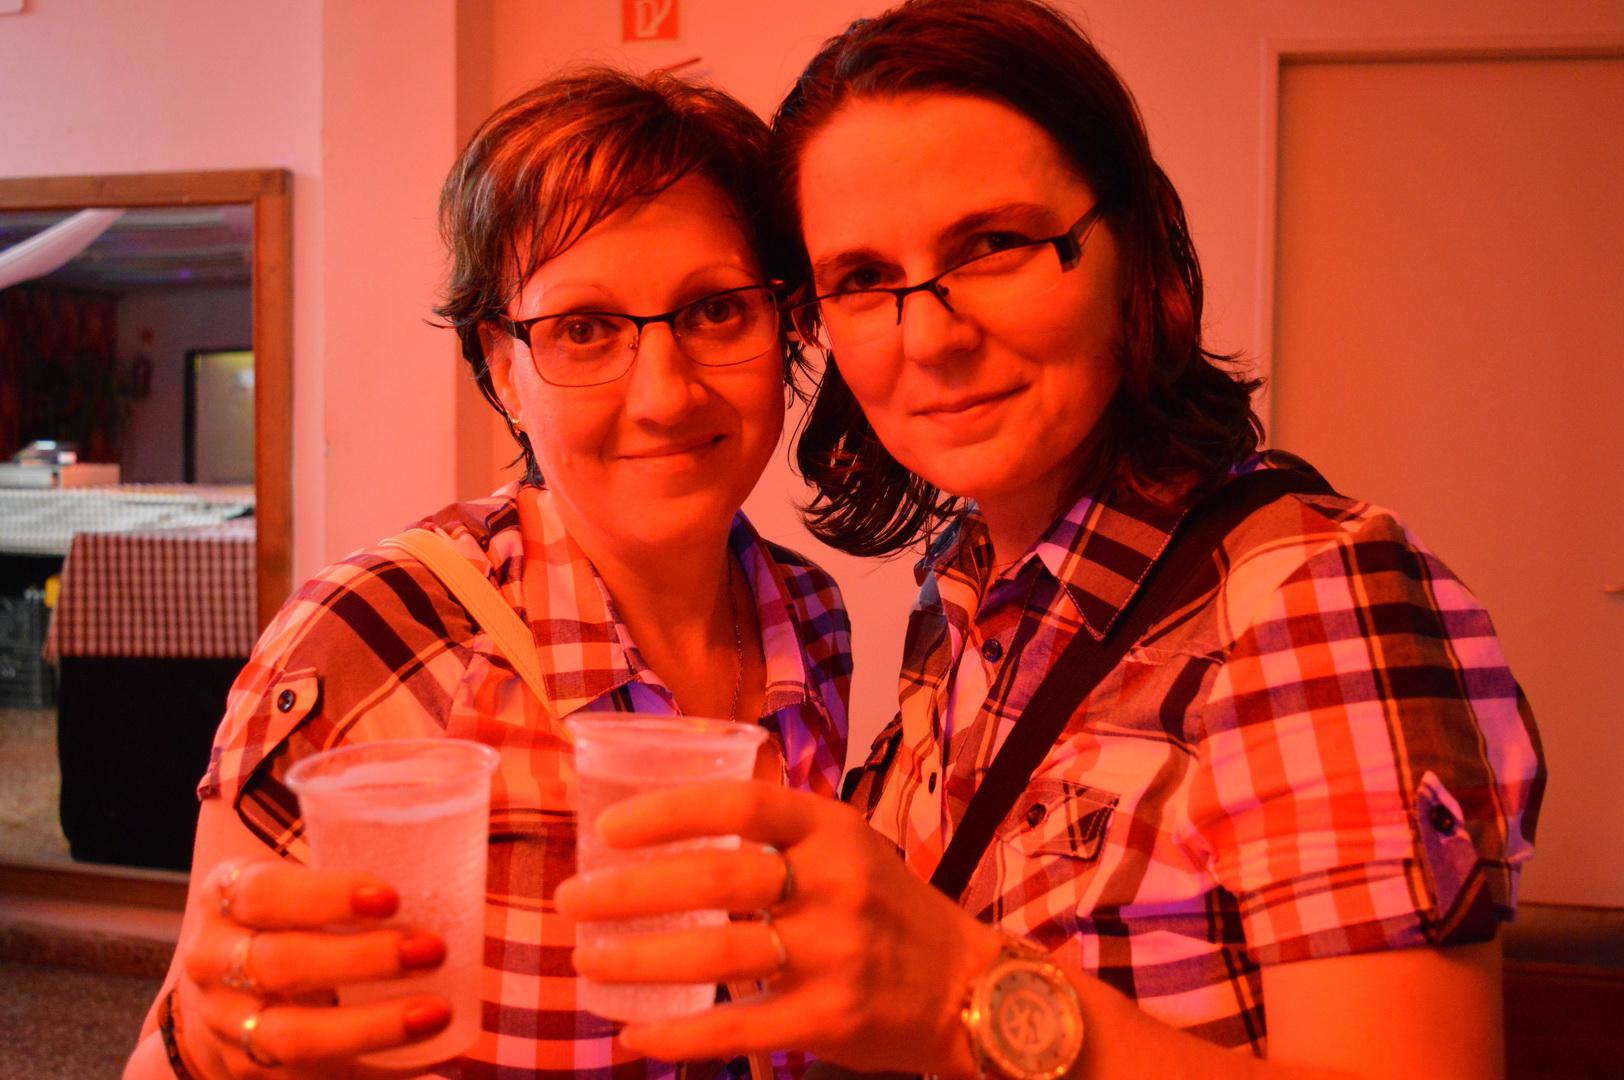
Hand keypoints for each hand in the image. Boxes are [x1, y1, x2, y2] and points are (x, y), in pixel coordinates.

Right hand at [173, 859, 453, 1078]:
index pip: (265, 893)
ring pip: (293, 1036)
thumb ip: (343, 856)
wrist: (216, 997)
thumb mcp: (287, 881)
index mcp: (226, 899)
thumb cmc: (279, 919)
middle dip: (363, 960)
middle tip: (432, 949)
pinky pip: (310, 1078)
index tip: (391, 897)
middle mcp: (214, 963)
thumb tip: (443, 833)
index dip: (326, 896)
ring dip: (372, 1025)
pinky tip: (425, 1057)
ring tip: (436, 1012)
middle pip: (282, 965)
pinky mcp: (251, 1073)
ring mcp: (228, 1026)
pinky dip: (371, 1069)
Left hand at [554, 781, 1003, 1075]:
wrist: (966, 985)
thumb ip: (775, 832)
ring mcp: (835, 954)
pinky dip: (677, 1037)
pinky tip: (634, 1037)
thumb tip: (666, 821)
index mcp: (832, 829)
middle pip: (717, 878)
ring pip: (717, 956)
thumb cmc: (886, 908)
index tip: (608, 829)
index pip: (742, 803)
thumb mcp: (846, 846)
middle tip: (572, 901)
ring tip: (586, 965)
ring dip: (637, 962)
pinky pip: (736, 1028)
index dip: (669, 810)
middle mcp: (836, 884)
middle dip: (630, 891)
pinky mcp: (830, 1019)